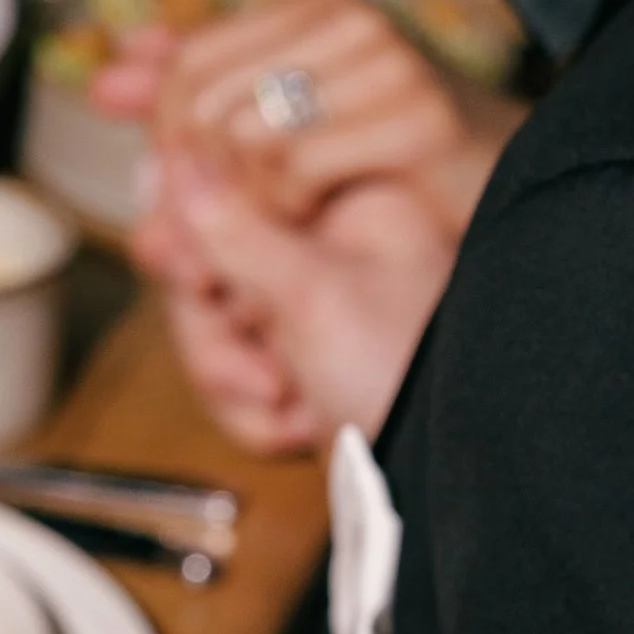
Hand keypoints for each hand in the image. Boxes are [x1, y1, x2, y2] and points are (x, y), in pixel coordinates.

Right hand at [137, 142, 457, 450]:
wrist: (457, 476)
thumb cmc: (409, 378)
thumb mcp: (314, 296)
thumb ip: (236, 228)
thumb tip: (176, 157)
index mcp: (341, 205)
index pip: (227, 193)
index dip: (194, 244)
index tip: (198, 280)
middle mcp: (324, 250)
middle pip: (206, 272)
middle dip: (217, 337)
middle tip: (260, 369)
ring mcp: (310, 312)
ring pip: (212, 332)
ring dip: (232, 382)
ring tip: (288, 404)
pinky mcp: (301, 367)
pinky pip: (233, 379)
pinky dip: (252, 414)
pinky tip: (299, 427)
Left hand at [138, 0, 522, 238]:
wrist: (516, 195)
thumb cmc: (400, 167)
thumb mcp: (286, 125)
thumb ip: (197, 99)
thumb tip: (108, 78)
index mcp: (313, 11)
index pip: (187, 62)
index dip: (168, 136)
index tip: (179, 191)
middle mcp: (347, 21)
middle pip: (204, 100)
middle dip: (196, 178)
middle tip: (217, 229)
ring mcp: (387, 62)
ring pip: (244, 136)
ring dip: (243, 203)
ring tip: (273, 227)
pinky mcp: (418, 116)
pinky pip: (297, 166)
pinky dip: (286, 212)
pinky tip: (311, 224)